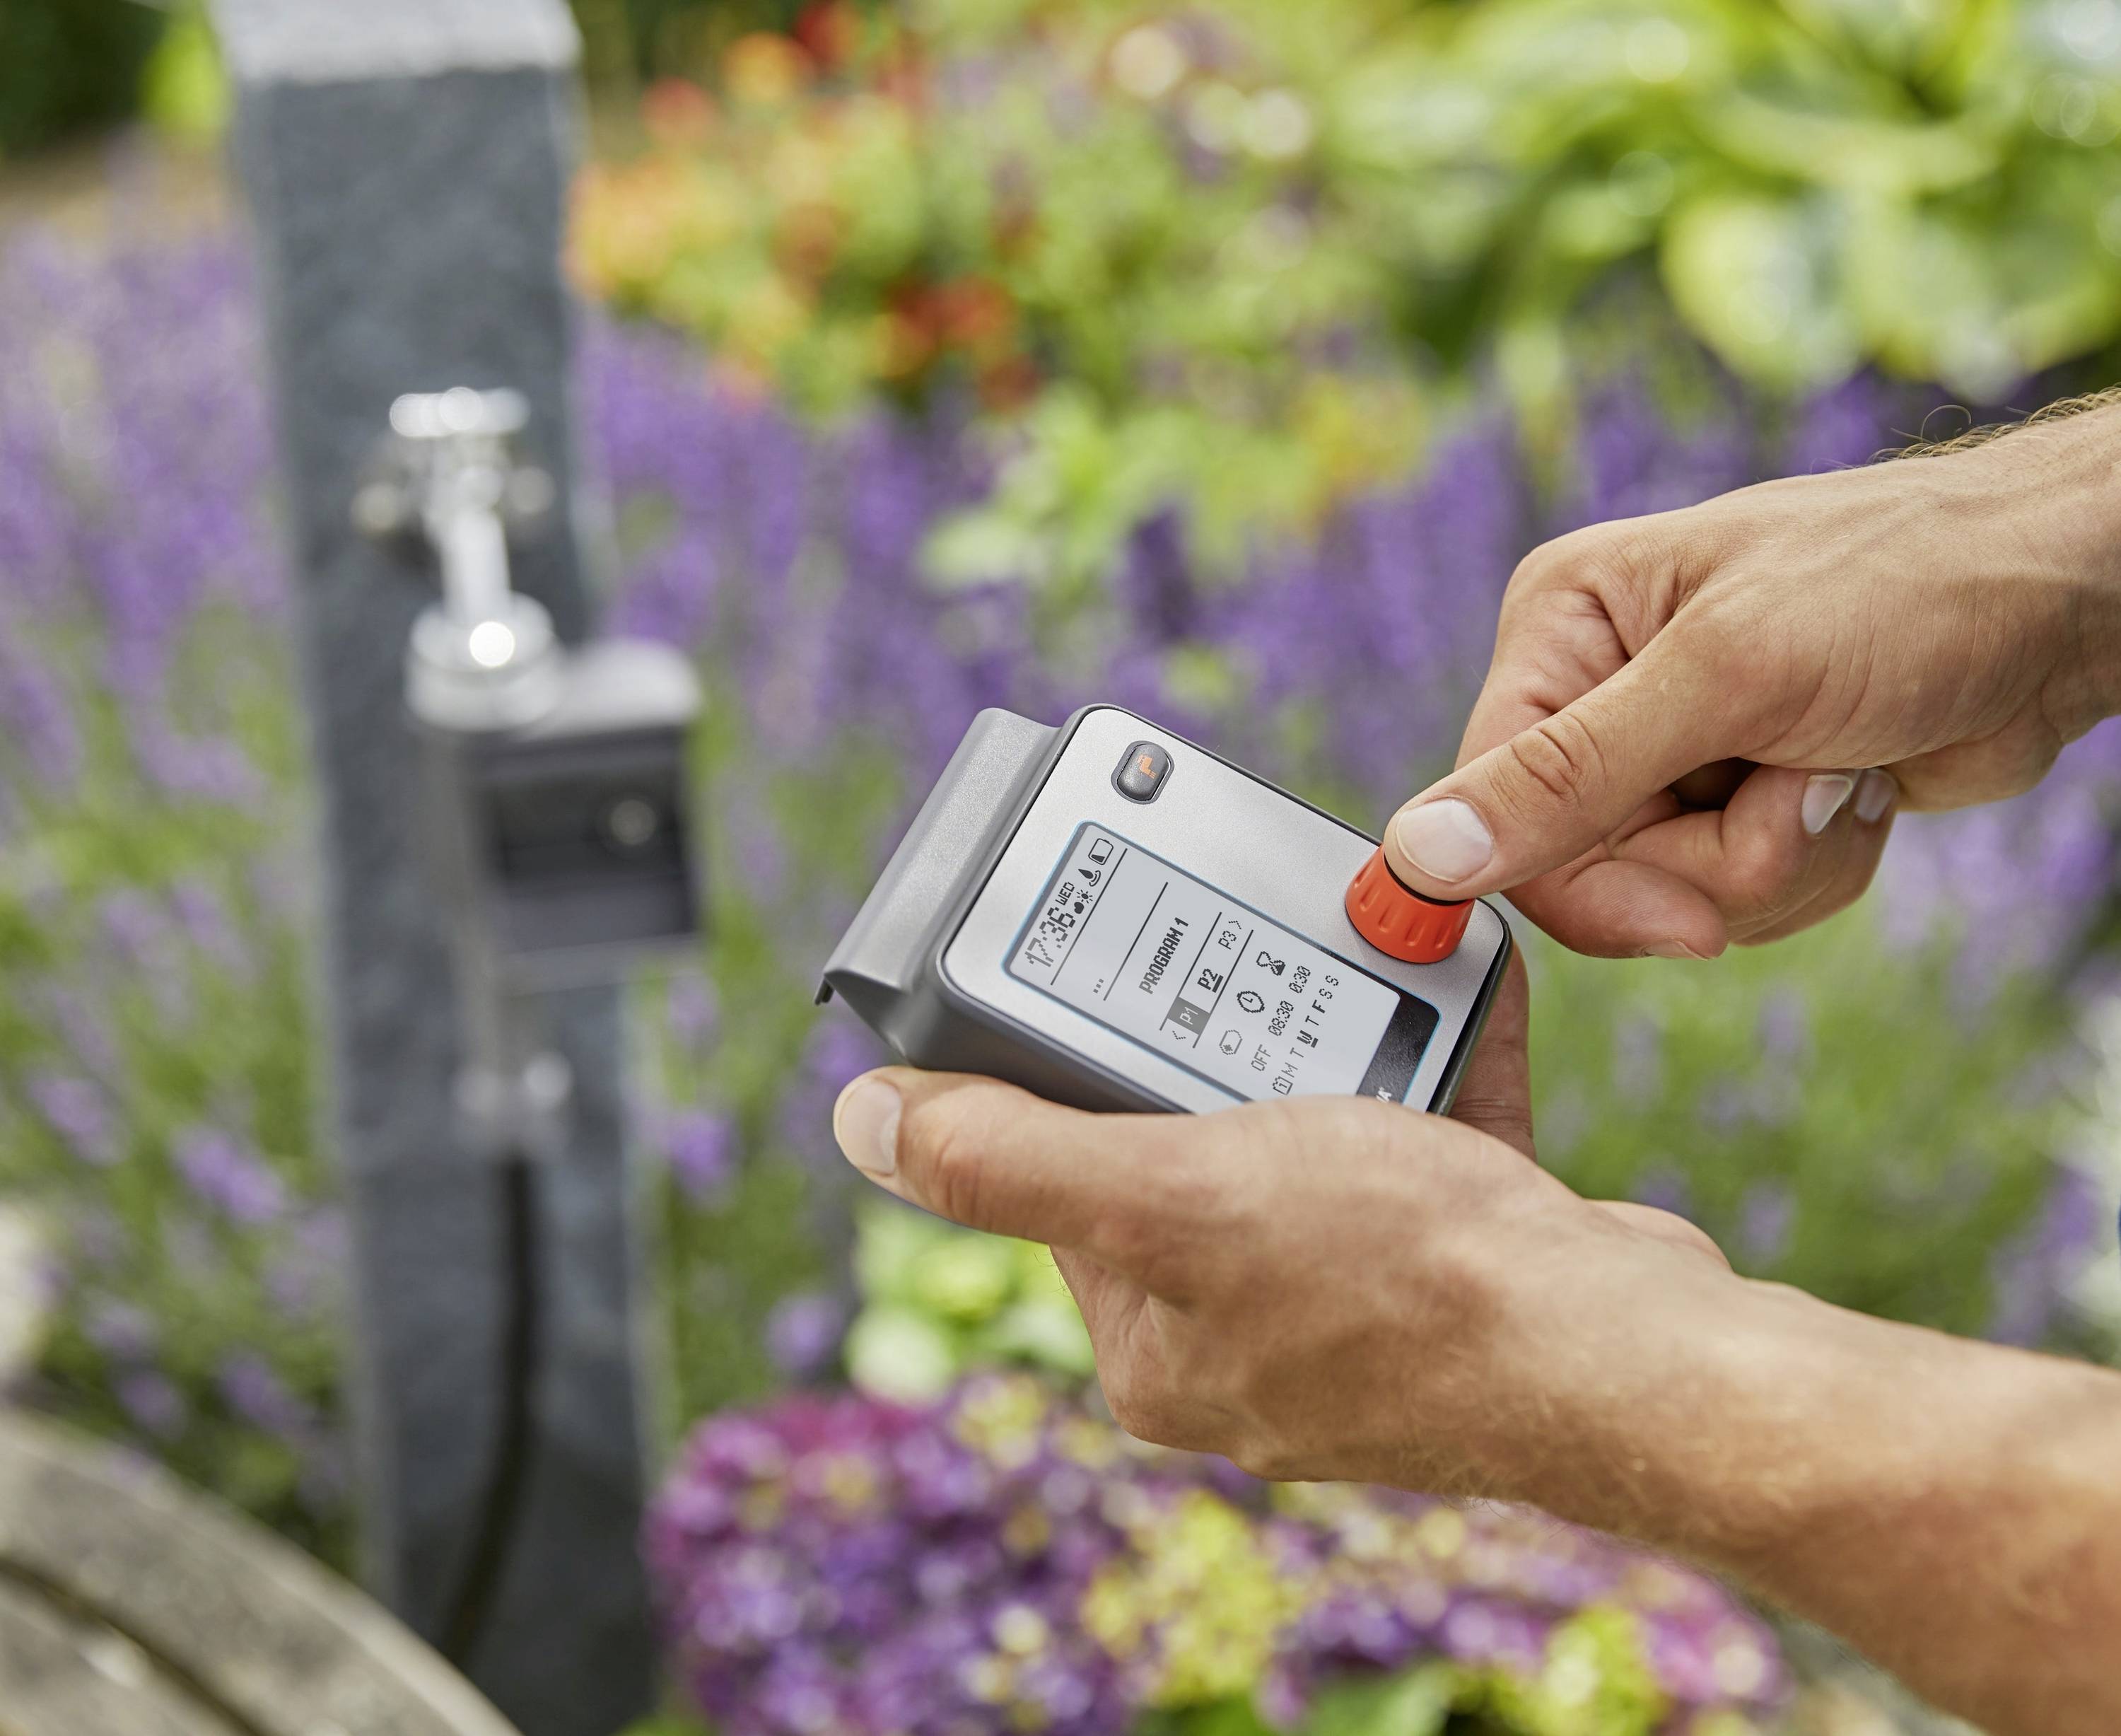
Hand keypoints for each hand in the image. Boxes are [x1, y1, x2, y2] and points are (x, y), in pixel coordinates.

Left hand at [829, 960, 1731, 1493]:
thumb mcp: (1175, 1193)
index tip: (1106, 982)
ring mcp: (1358, 1310)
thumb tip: (866, 1123)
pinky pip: (1416, 1137)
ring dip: (1332, 1040)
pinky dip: (1427, 1061)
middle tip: (1236, 952)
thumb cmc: (1408, 1281)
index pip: (1068, 1186)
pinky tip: (1439, 983)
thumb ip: (1013, 1160)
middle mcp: (1249, 1342)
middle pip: (1194, 1149)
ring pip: (1313, 1134)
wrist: (1633, 1345)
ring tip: (1351, 957)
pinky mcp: (1455, 1271)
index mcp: (1160, 1345)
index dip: (1075, 1075)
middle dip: (1222, 1044)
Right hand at [1383, 401, 2120, 957]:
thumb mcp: (1725, 678)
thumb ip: (1565, 778)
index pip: (1499, 809)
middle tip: (1793, 789)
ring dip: (1772, 862)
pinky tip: (1851, 785)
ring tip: (1833, 769)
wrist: (2065, 605)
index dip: (1585, 884)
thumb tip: (1416, 853)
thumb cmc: (1907, 585)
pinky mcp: (1739, 799)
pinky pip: (1737, 895)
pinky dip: (1809, 864)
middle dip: (1711, 860)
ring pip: (1668, 894)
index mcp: (1562, 630)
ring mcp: (1672, 752)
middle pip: (1587, 869)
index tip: (1684, 921)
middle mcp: (1599, 692)